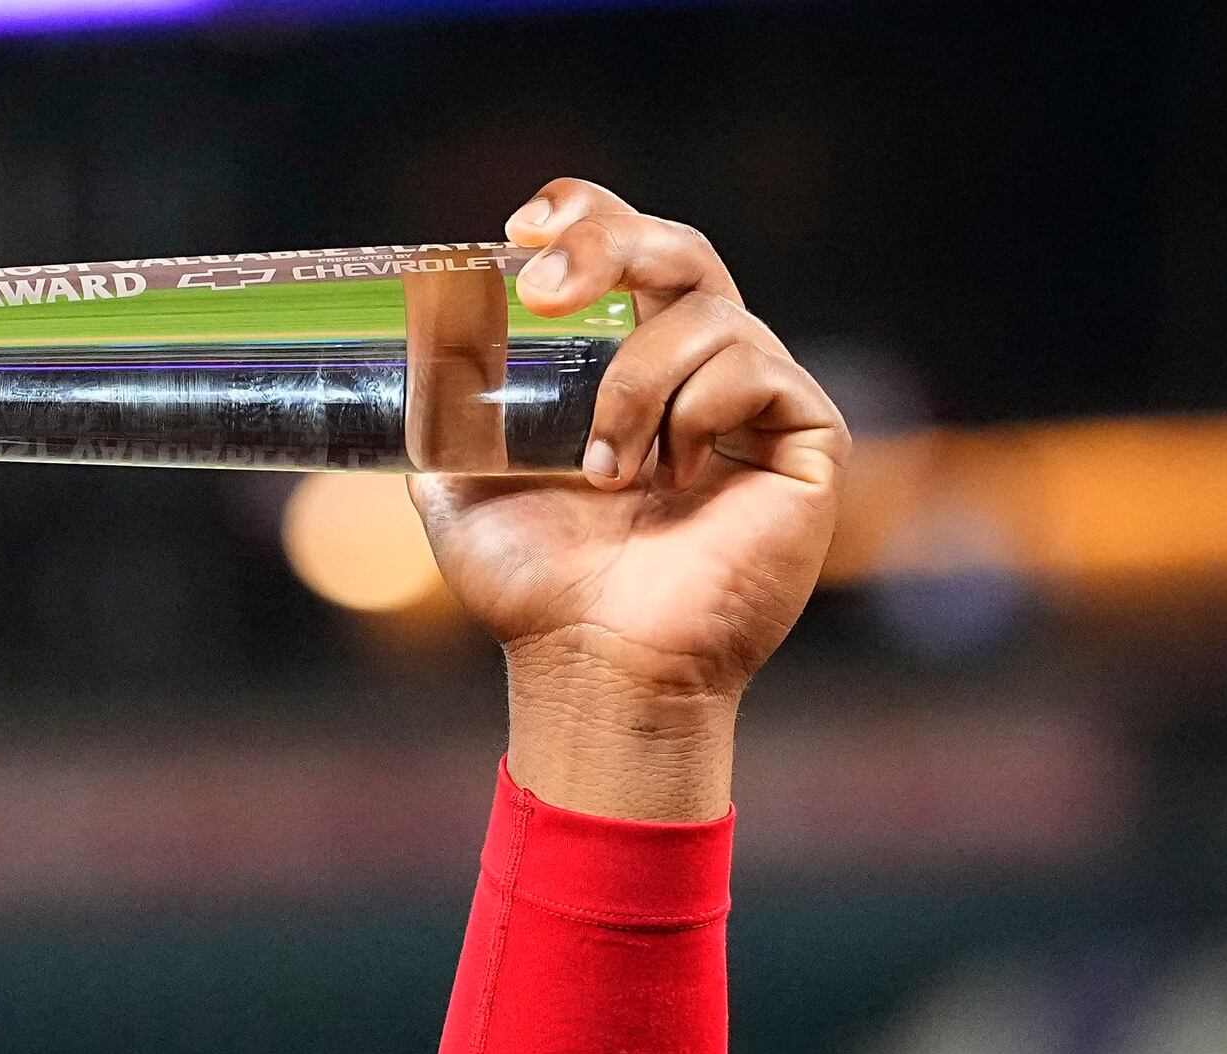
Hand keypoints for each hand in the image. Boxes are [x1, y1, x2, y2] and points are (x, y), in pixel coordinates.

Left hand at [421, 183, 839, 721]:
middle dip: (606, 247)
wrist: (592, 664)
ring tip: (605, 473)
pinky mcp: (808, 435)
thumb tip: (417, 345)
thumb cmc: (536, 589)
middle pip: (678, 251)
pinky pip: (753, 371)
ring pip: (705, 316)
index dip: (586, 217)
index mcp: (630, 367)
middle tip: (540, 289)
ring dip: (633, 387)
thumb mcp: (462, 485)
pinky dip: (695, 416)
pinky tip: (671, 483)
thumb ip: (446, 414)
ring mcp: (759, 399)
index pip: (626, 255)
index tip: (522, 228)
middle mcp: (701, 370)